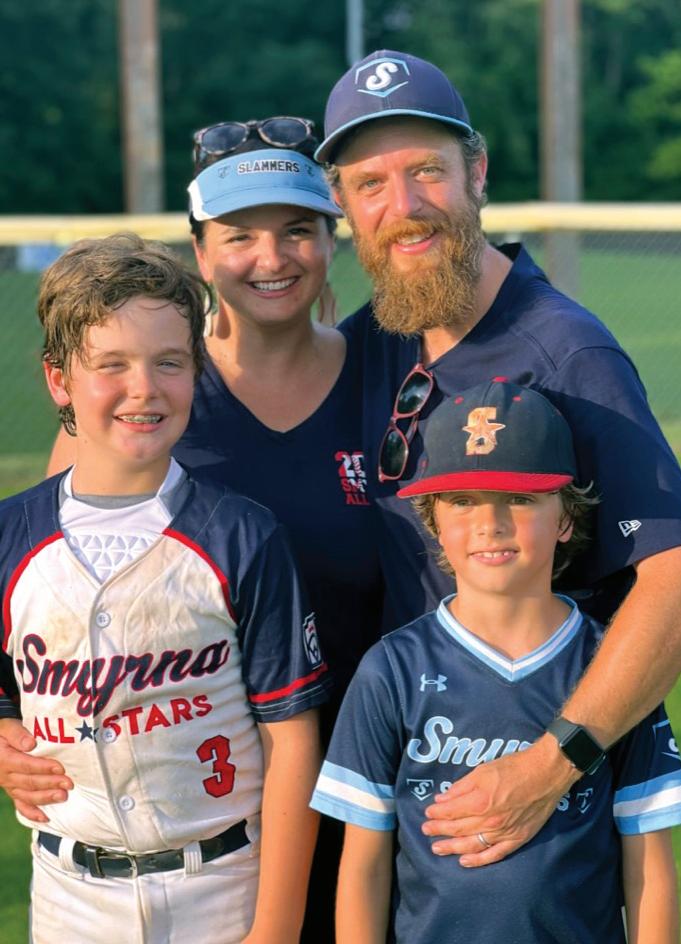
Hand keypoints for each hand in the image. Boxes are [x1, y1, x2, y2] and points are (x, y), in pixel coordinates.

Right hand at [0, 718, 72, 821]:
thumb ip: (18, 734)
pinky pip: (20, 805)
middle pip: (29, 782)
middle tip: (68, 784)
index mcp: (4, 759)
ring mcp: (8, 786)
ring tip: (63, 797)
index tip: (61, 768)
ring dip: (45, 798)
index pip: (26, 765)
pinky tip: (45, 818)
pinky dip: (32, 813)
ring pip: (27, 795)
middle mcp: (5, 776)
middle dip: (50, 783)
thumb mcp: (7, 727)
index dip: (44, 767)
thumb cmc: (3, 732)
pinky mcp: (12, 791)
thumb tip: (31, 744)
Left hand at [421, 734, 579, 866]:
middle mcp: (490, 820)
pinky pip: (494, 854)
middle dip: (439, 830)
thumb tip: (442, 799)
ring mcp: (503, 832)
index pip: (451, 812)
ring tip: (437, 848)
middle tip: (425, 831)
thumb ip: (461, 787)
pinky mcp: (517, 839)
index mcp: (480, 801)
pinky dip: (478, 860)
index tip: (427, 814)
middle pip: (458, 829)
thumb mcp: (482, 771)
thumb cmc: (513, 768)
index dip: (436, 814)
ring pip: (472, 845)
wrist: (545, 774)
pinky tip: (464, 861)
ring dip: (452, 848)